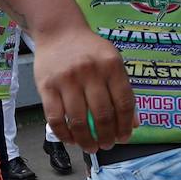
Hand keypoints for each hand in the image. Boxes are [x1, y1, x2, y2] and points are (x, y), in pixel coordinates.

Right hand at [31, 25, 136, 151]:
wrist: (59, 31)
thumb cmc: (90, 50)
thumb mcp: (113, 62)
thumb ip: (123, 91)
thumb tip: (134, 124)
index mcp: (112, 66)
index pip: (124, 103)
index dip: (126, 125)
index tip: (124, 138)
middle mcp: (90, 72)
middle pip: (102, 114)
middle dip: (107, 136)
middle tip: (107, 146)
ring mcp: (67, 79)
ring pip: (78, 120)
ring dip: (87, 140)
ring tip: (91, 148)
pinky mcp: (46, 86)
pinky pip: (55, 118)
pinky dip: (64, 135)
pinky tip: (71, 140)